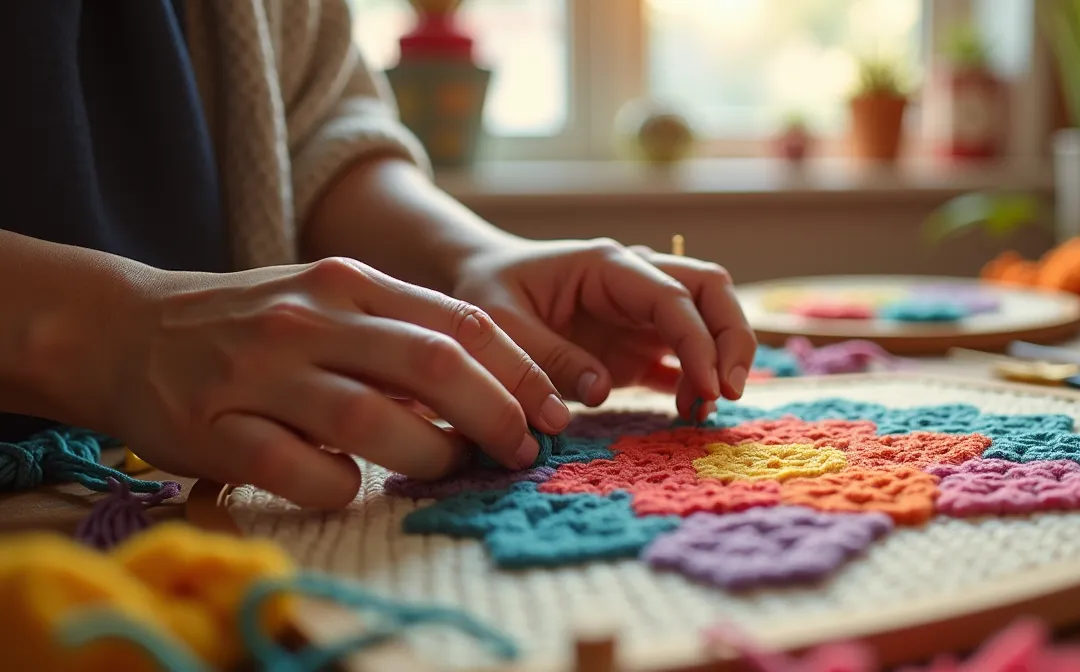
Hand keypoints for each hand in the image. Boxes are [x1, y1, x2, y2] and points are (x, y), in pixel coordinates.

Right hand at [92, 258, 567, 508]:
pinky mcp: (217, 429)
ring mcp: (261, 373)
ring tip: (446, 466)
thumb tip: (496, 386)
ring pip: (374, 421)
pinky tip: (349, 486)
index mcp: (349, 282)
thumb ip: (401, 330)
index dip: (521, 372)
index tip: (555, 412)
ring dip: (429, 455)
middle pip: (436, 366)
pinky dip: (341, 487)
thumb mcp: (328, 299)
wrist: (123, 329)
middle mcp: (311, 319)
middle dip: (498, 415)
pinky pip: (301, 470)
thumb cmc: (250, 323)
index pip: (463, 323)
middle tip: (521, 451)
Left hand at [447, 238, 756, 419]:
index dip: (699, 342)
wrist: (479, 282)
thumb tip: (600, 391)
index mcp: (608, 265)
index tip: (709, 388)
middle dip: (732, 339)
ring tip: (701, 411)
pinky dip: (696, 382)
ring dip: (719, 361)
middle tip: (729, 393)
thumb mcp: (498, 321)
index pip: (674, 297)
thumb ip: (545, 355)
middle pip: (712, 292)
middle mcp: (636, 281)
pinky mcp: (636, 345)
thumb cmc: (487, 292)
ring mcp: (640, 313)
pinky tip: (689, 413)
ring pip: (708, 321)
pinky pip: (683, 357)